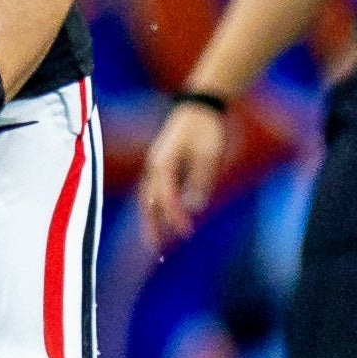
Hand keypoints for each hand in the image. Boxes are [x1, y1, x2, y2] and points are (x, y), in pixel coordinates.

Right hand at [140, 100, 228, 249]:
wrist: (199, 107)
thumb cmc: (205, 129)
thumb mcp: (209, 155)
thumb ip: (200, 180)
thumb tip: (194, 206)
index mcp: (164, 163)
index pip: (166, 198)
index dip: (175, 217)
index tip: (186, 232)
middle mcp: (154, 166)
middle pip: (148, 203)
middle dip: (151, 227)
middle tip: (157, 250)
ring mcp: (154, 165)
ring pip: (147, 199)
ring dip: (151, 220)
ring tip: (155, 242)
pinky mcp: (160, 165)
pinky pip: (154, 192)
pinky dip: (156, 208)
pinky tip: (163, 221)